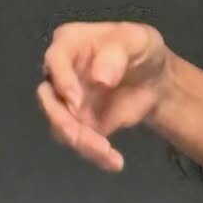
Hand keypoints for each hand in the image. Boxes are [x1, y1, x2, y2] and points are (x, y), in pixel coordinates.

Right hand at [37, 20, 169, 172]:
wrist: (154, 79)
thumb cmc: (140, 50)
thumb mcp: (137, 40)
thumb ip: (117, 54)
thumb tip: (100, 79)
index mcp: (69, 44)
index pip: (55, 60)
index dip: (62, 80)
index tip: (76, 101)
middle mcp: (60, 74)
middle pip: (49, 99)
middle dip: (65, 122)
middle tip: (91, 138)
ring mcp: (66, 102)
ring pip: (60, 125)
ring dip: (81, 142)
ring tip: (109, 154)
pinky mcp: (79, 124)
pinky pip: (78, 142)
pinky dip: (94, 154)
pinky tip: (114, 161)